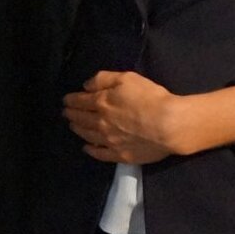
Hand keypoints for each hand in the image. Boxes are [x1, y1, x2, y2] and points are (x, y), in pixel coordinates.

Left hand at [62, 70, 177, 164]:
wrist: (169, 125)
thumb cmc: (150, 97)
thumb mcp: (127, 78)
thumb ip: (103, 79)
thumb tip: (85, 86)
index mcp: (101, 102)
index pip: (80, 101)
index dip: (71, 100)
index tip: (65, 101)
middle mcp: (101, 123)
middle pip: (81, 119)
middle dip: (72, 115)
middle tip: (66, 113)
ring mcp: (110, 141)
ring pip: (88, 135)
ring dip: (78, 130)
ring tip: (73, 127)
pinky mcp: (120, 155)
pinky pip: (101, 154)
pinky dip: (91, 150)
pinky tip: (87, 148)